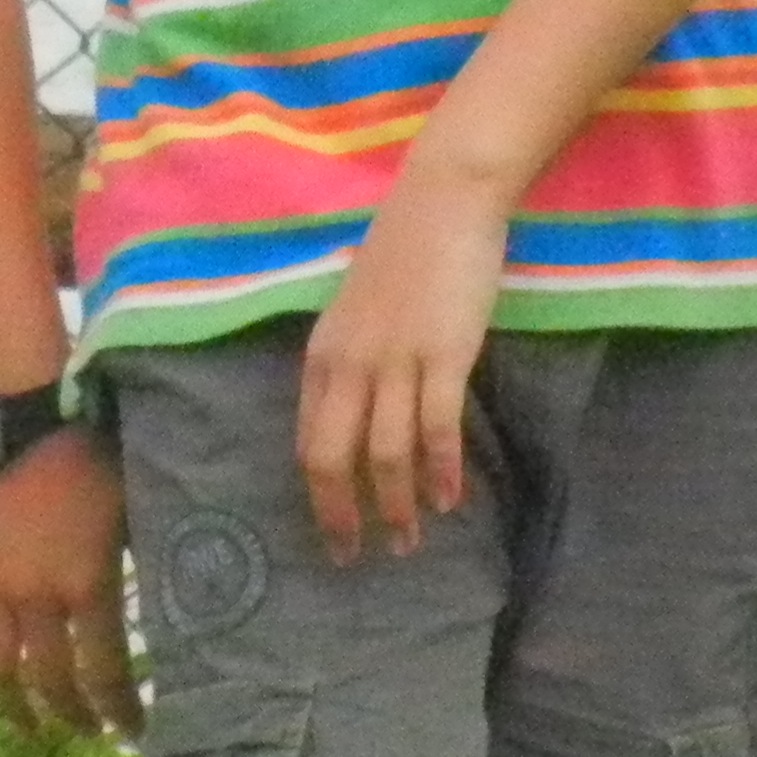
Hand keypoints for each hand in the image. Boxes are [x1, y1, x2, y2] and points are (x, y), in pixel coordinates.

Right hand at [0, 427, 140, 738]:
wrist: (24, 414)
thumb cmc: (93, 454)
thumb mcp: (133, 510)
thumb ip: (143, 565)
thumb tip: (176, 608)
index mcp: (86, 586)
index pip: (105, 671)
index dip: (120, 710)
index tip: (135, 734)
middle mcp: (35, 597)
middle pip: (49, 680)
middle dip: (72, 716)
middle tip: (89, 735)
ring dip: (12, 705)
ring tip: (28, 729)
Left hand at [295, 180, 510, 563]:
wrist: (443, 200)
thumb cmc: (405, 251)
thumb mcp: (357, 311)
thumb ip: (352, 359)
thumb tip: (358, 412)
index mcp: (322, 355)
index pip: (307, 440)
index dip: (318, 494)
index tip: (332, 531)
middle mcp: (348, 364)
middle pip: (333, 458)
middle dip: (343, 515)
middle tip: (356, 556)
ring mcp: (394, 361)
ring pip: (386, 454)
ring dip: (397, 506)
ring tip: (408, 542)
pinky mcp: (442, 356)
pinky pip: (436, 429)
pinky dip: (441, 472)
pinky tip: (448, 500)